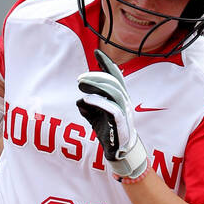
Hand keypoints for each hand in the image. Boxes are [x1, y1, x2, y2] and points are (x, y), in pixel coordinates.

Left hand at [76, 48, 148, 179]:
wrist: (119, 152)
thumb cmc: (108, 132)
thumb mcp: (95, 116)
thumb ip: (88, 106)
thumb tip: (80, 100)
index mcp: (119, 97)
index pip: (115, 76)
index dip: (107, 63)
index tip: (96, 52)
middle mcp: (124, 101)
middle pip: (113, 82)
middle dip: (96, 76)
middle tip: (79, 79)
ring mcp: (124, 111)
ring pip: (114, 92)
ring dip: (96, 86)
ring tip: (81, 85)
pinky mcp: (120, 123)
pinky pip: (111, 109)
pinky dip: (98, 102)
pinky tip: (86, 99)